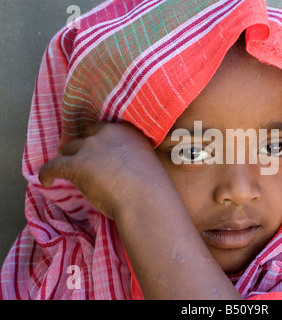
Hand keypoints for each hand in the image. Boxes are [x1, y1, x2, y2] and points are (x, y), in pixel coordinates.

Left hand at [39, 122, 160, 219]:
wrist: (145, 200)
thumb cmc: (152, 188)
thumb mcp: (147, 162)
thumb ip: (133, 156)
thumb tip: (123, 168)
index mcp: (126, 131)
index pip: (105, 129)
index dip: (100, 140)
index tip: (99, 151)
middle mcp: (107, 133)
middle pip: (86, 136)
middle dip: (83, 148)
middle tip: (83, 160)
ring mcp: (90, 148)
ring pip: (69, 149)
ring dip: (69, 160)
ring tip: (67, 172)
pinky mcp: (75, 165)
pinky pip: (53, 166)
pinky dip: (47, 173)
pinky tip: (47, 182)